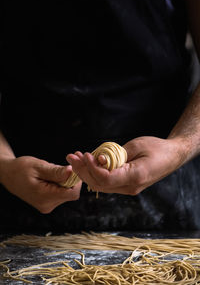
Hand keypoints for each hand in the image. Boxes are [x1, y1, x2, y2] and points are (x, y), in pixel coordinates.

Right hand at [0, 156, 81, 212]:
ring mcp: (47, 206)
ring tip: (55, 170)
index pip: (72, 193)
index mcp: (44, 197)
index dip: (77, 180)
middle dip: (72, 179)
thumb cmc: (21, 168)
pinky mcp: (48, 203)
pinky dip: (61, 184)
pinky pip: (61, 194)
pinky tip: (53, 176)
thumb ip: (55, 171)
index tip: (74, 167)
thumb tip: (71, 171)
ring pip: (67, 193)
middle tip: (66, 165)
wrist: (8, 175)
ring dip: (66, 181)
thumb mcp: (38, 166)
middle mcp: (47, 205)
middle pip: (71, 193)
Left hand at [66, 136, 186, 194]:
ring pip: (101, 185)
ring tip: (76, 158)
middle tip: (71, 156)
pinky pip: (107, 182)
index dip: (92, 168)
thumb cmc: (157, 148)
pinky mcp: (126, 185)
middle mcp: (130, 187)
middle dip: (83, 170)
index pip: (106, 178)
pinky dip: (95, 173)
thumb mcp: (136, 146)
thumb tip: (98, 160)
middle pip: (99, 184)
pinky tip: (88, 163)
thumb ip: (116, 155)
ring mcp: (128, 189)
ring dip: (86, 172)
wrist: (172, 156)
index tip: (84, 155)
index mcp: (135, 176)